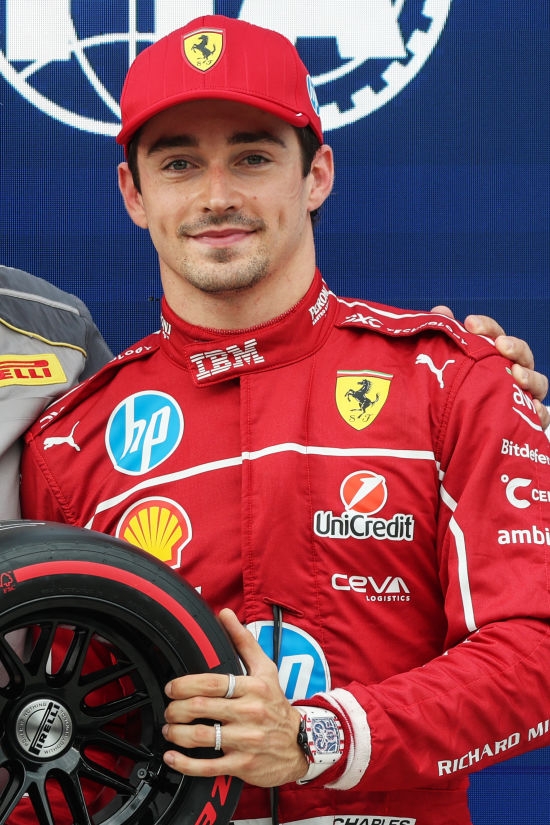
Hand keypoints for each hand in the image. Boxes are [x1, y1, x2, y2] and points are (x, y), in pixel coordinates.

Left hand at [162, 608, 306, 786]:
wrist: (302, 744)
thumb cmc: (277, 704)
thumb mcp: (266, 669)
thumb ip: (244, 641)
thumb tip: (225, 614)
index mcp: (253, 688)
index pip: (213, 682)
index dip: (186, 685)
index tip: (172, 688)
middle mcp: (250, 713)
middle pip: (202, 708)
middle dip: (176, 709)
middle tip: (169, 709)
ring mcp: (246, 740)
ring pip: (202, 737)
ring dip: (177, 733)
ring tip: (169, 729)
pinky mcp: (243, 765)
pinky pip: (208, 766)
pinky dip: (185, 763)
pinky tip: (172, 757)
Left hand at [431, 306, 548, 430]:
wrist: (461, 439)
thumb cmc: (461, 397)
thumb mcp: (451, 369)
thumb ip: (448, 339)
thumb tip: (441, 311)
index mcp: (494, 358)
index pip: (494, 335)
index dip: (486, 327)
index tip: (470, 323)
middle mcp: (513, 373)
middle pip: (521, 354)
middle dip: (513, 347)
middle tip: (500, 345)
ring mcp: (524, 396)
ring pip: (538, 382)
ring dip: (529, 377)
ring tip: (517, 375)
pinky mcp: (529, 421)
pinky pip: (541, 416)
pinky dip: (540, 412)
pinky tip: (533, 409)